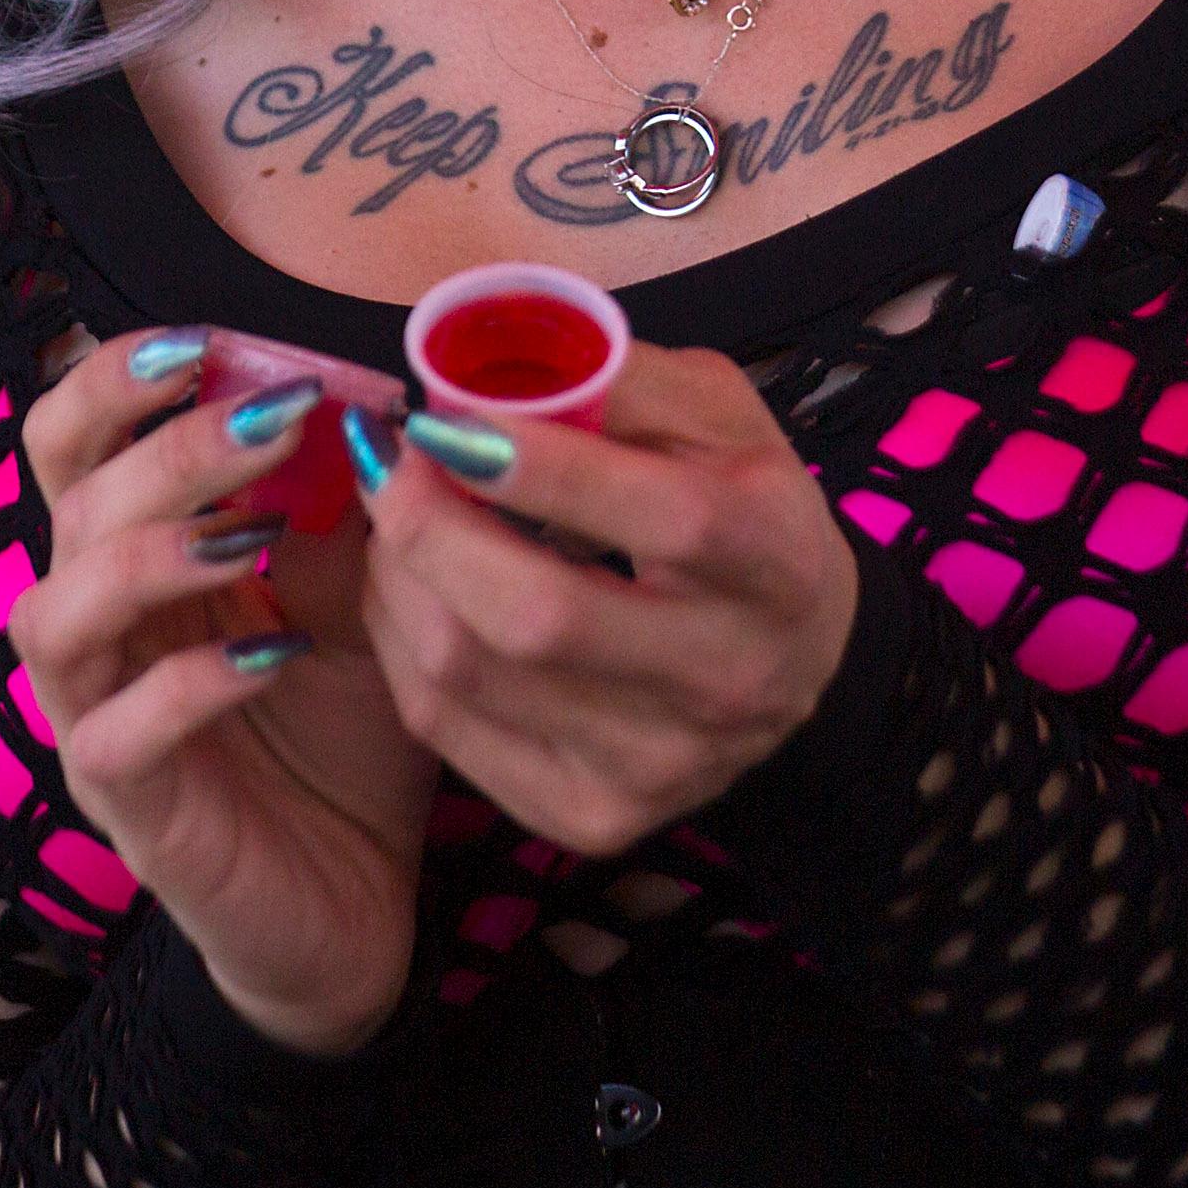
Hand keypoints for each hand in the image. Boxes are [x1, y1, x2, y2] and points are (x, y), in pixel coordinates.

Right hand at [14, 333, 439, 1056]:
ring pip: (55, 612)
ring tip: (252, 534)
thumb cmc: (342, 741)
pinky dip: (188, 686)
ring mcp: (98, 722)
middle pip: (63, 504)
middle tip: (274, 418)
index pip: (75, 442)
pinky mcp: (130, 812)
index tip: (216, 341)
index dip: (120, 379)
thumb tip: (370, 400)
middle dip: (163, 445)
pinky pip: (114, 735)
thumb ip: (344, 513)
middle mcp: (100, 631)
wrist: (357, 905)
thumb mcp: (361, 605)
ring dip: (149, 554)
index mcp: (138, 561)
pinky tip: (273, 657)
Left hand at [349, 345, 859, 857]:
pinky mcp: (592, 814)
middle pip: (540, 617)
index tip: (446, 417)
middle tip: (389, 459)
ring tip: (393, 514)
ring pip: (468, 673)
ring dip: (397, 577)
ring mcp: (658, 764)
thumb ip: (621, 383)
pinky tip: (408, 588)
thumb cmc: (740, 509)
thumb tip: (485, 372)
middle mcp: (727, 677)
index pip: (665, 518)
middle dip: (430, 525)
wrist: (798, 660)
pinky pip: (443, 725)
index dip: (541, 465)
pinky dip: (398, 640)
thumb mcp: (717, 418)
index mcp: (776, 560)